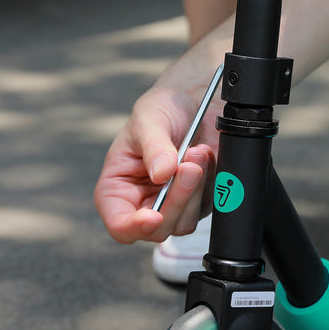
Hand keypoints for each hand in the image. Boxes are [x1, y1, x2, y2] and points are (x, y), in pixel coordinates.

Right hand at [94, 83, 218, 243]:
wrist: (194, 101)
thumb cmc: (161, 109)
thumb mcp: (150, 120)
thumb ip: (154, 148)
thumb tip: (162, 174)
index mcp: (117, 188)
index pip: (119, 225)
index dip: (134, 227)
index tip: (154, 215)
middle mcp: (143, 203)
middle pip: (158, 228)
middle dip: (177, 198)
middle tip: (189, 165)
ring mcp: (172, 205)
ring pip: (185, 221)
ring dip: (196, 189)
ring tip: (198, 152)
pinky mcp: (198, 202)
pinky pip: (208, 207)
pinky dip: (210, 183)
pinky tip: (207, 157)